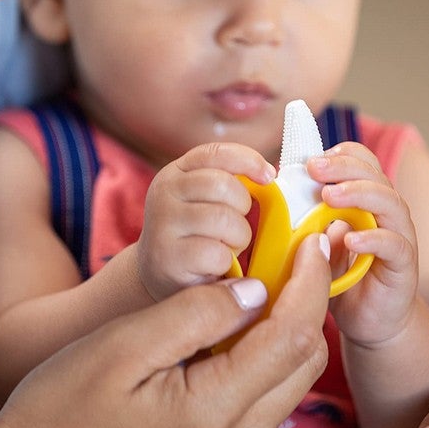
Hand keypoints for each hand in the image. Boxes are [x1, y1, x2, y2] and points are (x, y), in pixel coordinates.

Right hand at [0, 234, 330, 427]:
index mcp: (213, 411)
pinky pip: (261, 400)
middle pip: (302, 362)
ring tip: (269, 280)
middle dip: (308, 302)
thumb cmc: (60, 408)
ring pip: (287, 382)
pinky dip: (264, 355)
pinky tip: (238, 325)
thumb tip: (255, 289)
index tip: (311, 239)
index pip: (290, 336)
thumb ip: (196, 314)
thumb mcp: (123, 346)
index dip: (309, 281)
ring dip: (288, 328)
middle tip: (294, 253)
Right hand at [137, 142, 275, 300]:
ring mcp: (162, 224)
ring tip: (229, 246)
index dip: (248, 160)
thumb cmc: (195, 234)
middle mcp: (164, 192)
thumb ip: (228, 183)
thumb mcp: (204, 200)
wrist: (159, 274)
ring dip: (239, 237)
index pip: (215, 153)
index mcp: (175, 173)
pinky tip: (217, 265)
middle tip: (238, 225)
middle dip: (243, 208)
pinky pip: (217, 252)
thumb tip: (269, 176)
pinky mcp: (168, 257)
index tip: (269, 176)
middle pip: (222, 185)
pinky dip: (227, 261)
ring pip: (223, 219)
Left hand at [307, 142, 417, 344]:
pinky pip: (393, 244)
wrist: (368, 320)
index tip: (312, 158)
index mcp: (365, 201)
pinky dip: (372, 238)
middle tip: (314, 168)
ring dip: (358, 193)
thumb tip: (283, 198)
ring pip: (389, 202)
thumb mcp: (315, 245)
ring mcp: (397, 235)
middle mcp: (385, 212)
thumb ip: (307, 222)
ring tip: (330, 195)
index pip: (362, 163)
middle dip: (343, 166)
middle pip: (374, 175)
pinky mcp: (403, 264)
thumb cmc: (340, 278)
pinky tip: (350, 237)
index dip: (341, 155)